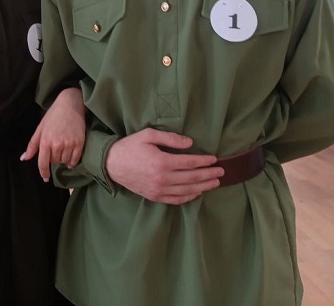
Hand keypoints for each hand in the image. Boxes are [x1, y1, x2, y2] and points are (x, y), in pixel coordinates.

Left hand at [21, 87, 84, 180]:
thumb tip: (24, 158)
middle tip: (55, 149)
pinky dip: (72, 162)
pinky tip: (70, 159)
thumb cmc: (53, 115)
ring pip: (65, 161)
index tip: (45, 178)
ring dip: (63, 159)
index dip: (43, 172)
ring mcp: (69, 144)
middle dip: (53, 159)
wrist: (71, 104)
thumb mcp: (40, 128)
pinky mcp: (80, 143)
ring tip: (63, 150)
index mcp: (45, 141)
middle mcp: (57, 144)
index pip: (43, 163)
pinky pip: (75, 160)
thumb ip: (32, 145)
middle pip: (55, 162)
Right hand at [105, 128, 222, 204]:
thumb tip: (190, 143)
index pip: (190, 163)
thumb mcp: (148, 135)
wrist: (112, 165)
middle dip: (209, 174)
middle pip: (192, 177)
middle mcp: (162, 178)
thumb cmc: (130, 146)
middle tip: (221, 172)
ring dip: (203, 186)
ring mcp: (159, 190)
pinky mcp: (155, 197)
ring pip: (187, 190)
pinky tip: (197, 192)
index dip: (204, 161)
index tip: (214, 159)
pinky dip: (189, 197)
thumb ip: (170, 138)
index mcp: (162, 162)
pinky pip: (176, 199)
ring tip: (215, 183)